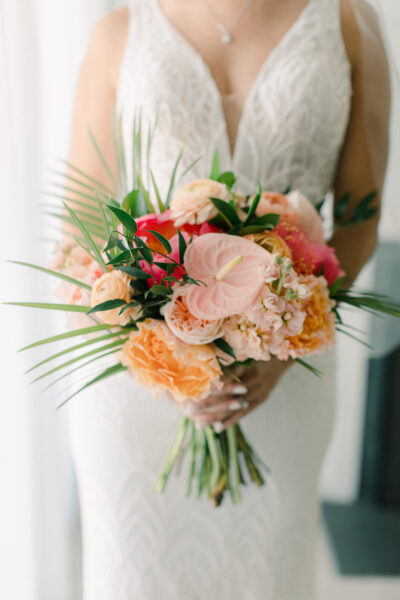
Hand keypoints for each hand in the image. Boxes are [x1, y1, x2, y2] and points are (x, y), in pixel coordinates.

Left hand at [166, 358, 291, 431]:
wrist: (282, 357)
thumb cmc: (258, 349)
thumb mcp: (244, 349)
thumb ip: (227, 356)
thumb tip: (204, 360)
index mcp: (247, 362)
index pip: (225, 377)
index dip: (209, 386)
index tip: (191, 392)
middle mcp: (253, 377)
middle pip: (227, 394)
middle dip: (208, 403)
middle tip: (190, 411)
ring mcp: (259, 389)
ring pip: (234, 406)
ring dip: (216, 416)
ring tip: (200, 424)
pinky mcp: (262, 398)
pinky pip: (245, 412)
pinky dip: (231, 420)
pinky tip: (218, 428)